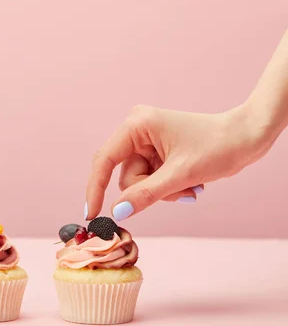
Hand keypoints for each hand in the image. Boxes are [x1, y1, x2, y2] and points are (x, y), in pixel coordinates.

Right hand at [85, 103, 273, 220]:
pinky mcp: (156, 150)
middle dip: (149, 191)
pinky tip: (190, 184)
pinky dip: (168, 188)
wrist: (248, 137)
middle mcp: (137, 129)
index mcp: (136, 124)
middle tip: (178, 193)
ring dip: (163, 192)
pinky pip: (150, 179)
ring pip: (139, 181)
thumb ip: (145, 194)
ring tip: (190, 188)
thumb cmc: (218, 147)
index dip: (95, 188)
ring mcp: (146, 140)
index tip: (92, 214)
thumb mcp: (180, 175)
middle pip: (125, 175)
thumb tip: (117, 212)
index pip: (105, 160)